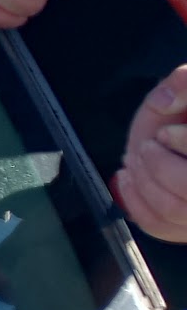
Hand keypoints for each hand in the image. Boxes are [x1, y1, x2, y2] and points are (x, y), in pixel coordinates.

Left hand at [116, 67, 186, 242]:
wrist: (178, 128)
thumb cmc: (185, 108)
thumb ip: (183, 83)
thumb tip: (165, 100)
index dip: (183, 142)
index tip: (164, 133)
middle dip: (159, 167)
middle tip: (146, 148)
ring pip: (175, 210)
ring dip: (145, 184)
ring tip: (136, 163)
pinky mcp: (186, 226)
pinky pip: (161, 226)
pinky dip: (136, 205)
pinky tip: (128, 181)